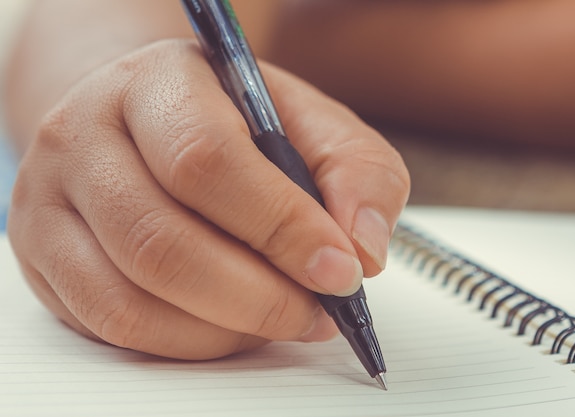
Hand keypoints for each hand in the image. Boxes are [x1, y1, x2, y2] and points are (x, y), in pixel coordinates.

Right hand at [8, 39, 409, 359]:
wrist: (146, 122)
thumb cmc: (233, 122)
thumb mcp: (311, 124)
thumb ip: (356, 171)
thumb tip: (362, 247)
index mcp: (156, 82)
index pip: (206, 160)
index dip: (279, 226)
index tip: (339, 271)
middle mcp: (86, 135)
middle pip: (161, 241)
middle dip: (257, 296)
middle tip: (318, 312)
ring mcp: (51, 200)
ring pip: (131, 297)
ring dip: (225, 329)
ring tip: (281, 318)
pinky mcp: (44, 256)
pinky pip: (111, 325)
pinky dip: (186, 342)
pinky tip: (230, 326)